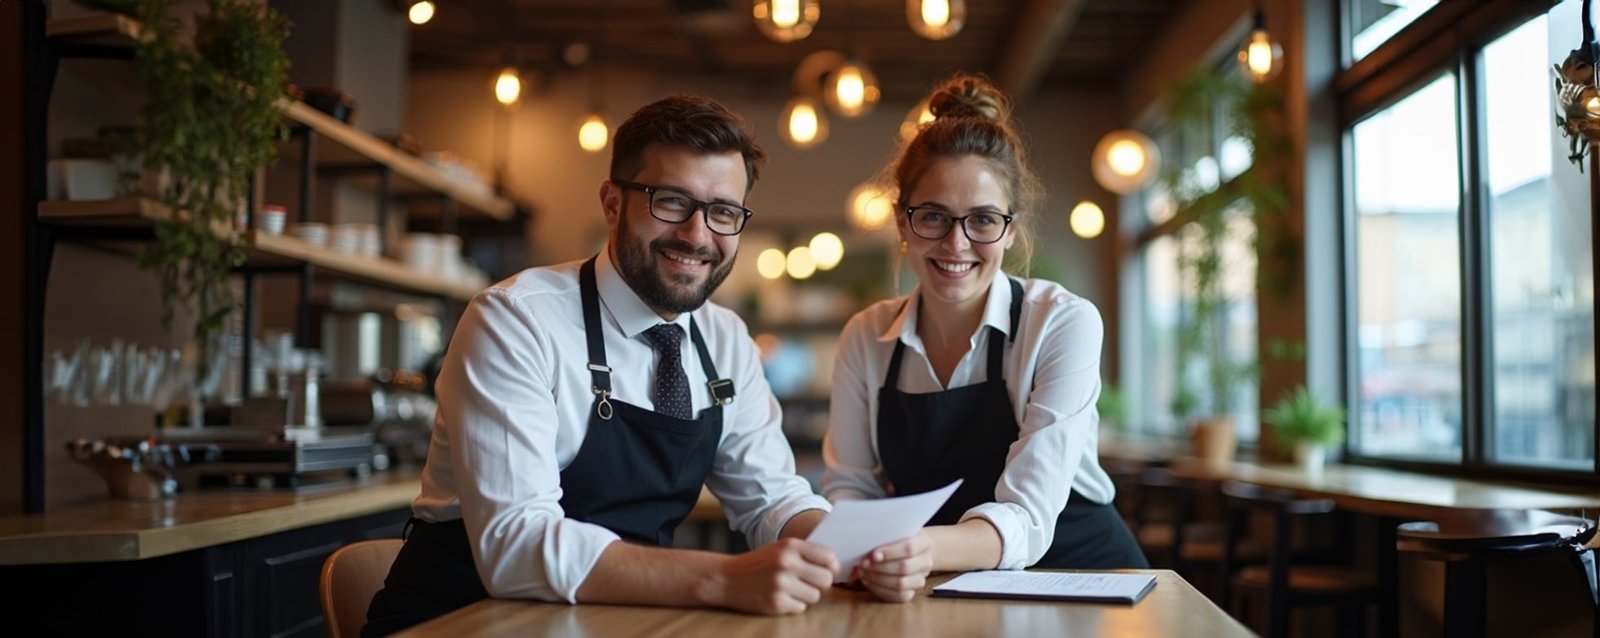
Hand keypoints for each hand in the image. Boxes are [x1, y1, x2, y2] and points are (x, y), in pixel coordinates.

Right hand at [712, 538, 837, 614]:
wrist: (726, 579)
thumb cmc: (758, 564)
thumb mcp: (780, 549)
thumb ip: (805, 554)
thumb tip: (835, 566)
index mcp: (790, 546)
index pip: (829, 556)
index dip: (832, 566)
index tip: (828, 570)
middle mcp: (787, 563)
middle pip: (826, 579)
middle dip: (821, 583)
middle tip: (809, 582)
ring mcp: (781, 584)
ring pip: (815, 596)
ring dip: (806, 595)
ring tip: (791, 589)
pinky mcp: (776, 603)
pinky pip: (801, 608)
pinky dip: (794, 605)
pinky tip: (780, 597)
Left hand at [853, 531, 932, 602]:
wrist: (907, 551)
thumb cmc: (896, 539)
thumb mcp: (893, 532)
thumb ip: (884, 536)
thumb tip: (865, 545)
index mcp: (924, 544)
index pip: (909, 548)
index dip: (890, 553)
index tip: (873, 555)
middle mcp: (926, 563)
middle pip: (904, 568)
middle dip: (880, 567)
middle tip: (863, 564)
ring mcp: (920, 579)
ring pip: (901, 585)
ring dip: (877, 579)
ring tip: (863, 572)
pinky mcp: (912, 592)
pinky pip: (897, 596)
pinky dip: (880, 590)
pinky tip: (868, 581)